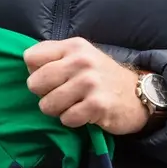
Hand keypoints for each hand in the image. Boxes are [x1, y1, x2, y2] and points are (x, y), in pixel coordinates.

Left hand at [24, 37, 148, 134]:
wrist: (138, 95)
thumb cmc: (101, 76)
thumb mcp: (79, 55)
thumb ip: (53, 55)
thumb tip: (27, 66)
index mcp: (73, 46)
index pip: (30, 57)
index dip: (34, 72)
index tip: (49, 78)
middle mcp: (81, 61)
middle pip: (34, 82)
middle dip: (42, 94)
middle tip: (59, 95)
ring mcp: (90, 82)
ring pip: (47, 104)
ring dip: (57, 110)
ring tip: (72, 105)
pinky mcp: (97, 105)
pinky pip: (66, 118)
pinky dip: (71, 120)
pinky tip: (83, 114)